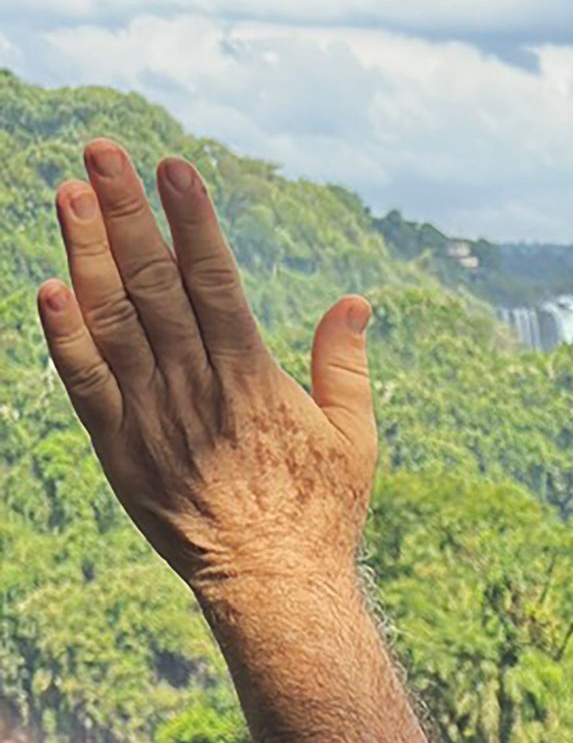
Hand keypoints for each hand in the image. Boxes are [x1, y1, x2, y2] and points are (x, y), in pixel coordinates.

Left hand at [34, 144, 375, 600]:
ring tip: (69, 194)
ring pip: (113, 321)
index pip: (215, 281)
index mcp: (254, 377)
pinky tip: (48, 289)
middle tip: (100, 151)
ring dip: (87, 253)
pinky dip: (65, 338)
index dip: (191, 221)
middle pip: (154, 284)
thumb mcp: (354, 439)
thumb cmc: (320, 514)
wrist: (274, 591)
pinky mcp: (122, 451)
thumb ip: (344, 365)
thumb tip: (353, 302)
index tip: (172, 166)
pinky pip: (87, 386)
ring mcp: (154, 418)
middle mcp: (198, 388)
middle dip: (127, 213)